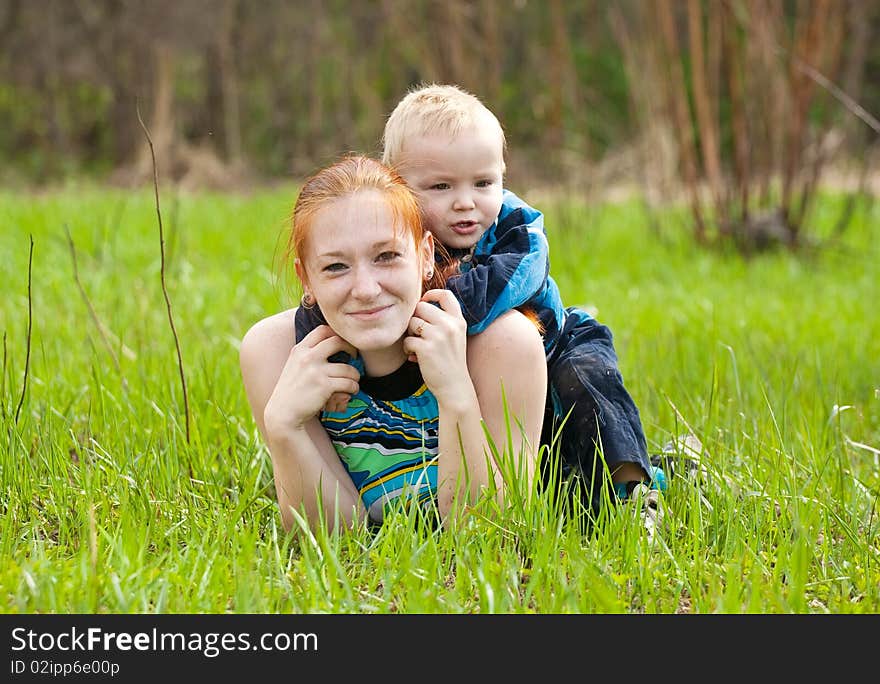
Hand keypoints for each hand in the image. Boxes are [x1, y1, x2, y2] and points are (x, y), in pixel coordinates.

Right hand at [264, 325, 358, 432]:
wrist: (283, 413)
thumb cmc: (291, 391)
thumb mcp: (294, 365)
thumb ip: (307, 354)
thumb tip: (329, 343)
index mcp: (300, 350)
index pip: (322, 330)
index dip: (336, 334)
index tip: (343, 343)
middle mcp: (307, 357)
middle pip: (337, 341)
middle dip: (351, 348)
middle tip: (354, 357)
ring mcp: (316, 371)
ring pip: (348, 368)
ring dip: (355, 375)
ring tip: (354, 381)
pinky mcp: (324, 386)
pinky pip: (348, 383)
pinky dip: (353, 387)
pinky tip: (351, 391)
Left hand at [403, 289, 471, 403]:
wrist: (455, 387)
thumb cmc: (450, 362)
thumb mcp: (455, 337)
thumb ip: (443, 322)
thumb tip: (419, 306)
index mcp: (458, 321)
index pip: (446, 294)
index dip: (431, 294)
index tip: (423, 302)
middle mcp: (450, 325)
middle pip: (421, 307)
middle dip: (414, 319)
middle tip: (416, 333)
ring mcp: (439, 336)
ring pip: (412, 323)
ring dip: (409, 334)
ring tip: (415, 346)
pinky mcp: (427, 348)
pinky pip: (407, 340)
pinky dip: (407, 348)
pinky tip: (413, 357)